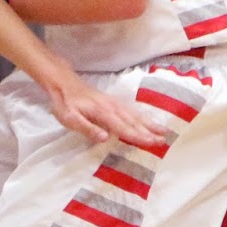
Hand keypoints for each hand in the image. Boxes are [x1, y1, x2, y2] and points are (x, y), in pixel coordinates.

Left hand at [43, 74, 165, 147]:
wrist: (63, 83)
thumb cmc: (65, 103)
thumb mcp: (69, 118)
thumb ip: (87, 128)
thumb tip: (105, 138)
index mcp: (103, 113)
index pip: (123, 128)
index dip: (138, 136)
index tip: (152, 143)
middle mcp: (112, 107)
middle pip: (133, 121)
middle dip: (149, 131)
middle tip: (164, 141)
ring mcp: (113, 103)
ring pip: (134, 114)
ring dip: (149, 123)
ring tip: (163, 131)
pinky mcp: (112, 101)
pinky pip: (130, 110)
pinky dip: (141, 116)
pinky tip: (147, 120)